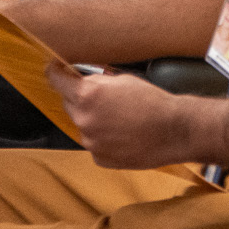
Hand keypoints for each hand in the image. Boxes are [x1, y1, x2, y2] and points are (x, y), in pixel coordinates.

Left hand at [51, 64, 208, 167]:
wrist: (174, 131)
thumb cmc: (152, 101)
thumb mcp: (121, 79)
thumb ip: (95, 81)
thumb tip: (80, 79)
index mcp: (87, 96)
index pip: (56, 80)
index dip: (55, 73)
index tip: (55, 70)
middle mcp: (84, 120)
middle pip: (69, 104)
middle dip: (81, 99)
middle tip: (104, 99)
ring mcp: (90, 142)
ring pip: (82, 125)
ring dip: (93, 120)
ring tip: (120, 119)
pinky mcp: (99, 158)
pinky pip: (93, 143)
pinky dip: (103, 138)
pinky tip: (122, 134)